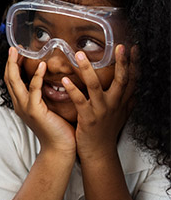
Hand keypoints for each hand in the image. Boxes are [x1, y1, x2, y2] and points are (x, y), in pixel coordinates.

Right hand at [4, 47, 74, 154]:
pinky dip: (36, 76)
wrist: (61, 148)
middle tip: (13, 47)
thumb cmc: (59, 129)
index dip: (12, 66)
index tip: (16, 52)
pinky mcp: (35, 111)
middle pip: (9, 78)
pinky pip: (34, 90)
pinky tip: (42, 65)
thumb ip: (47, 95)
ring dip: (16, 65)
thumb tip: (54, 80)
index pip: (12, 80)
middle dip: (10, 62)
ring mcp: (25, 107)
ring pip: (15, 82)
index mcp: (22, 103)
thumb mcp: (49, 108)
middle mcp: (20, 104)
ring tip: (20, 52)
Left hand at [66, 45, 135, 160]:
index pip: (132, 80)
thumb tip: (135, 90)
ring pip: (95, 86)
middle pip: (121, 80)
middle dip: (122, 62)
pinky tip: (65, 80)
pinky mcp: (88, 118)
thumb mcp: (121, 115)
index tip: (134, 48)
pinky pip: (80, 101)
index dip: (134, 64)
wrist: (98, 152)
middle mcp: (114, 104)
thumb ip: (127, 101)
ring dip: (87, 69)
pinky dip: (73, 90)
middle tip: (120, 46)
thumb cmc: (107, 132)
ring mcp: (101, 111)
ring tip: (79, 54)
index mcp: (122, 102)